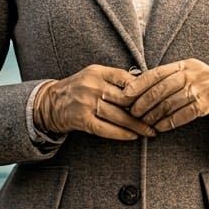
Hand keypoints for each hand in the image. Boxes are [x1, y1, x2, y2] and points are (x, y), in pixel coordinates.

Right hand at [34, 64, 157, 140]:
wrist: (49, 102)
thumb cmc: (78, 89)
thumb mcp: (94, 76)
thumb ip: (115, 79)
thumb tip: (145, 82)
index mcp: (97, 72)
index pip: (126, 78)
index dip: (143, 89)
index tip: (157, 98)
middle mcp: (92, 85)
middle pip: (125, 99)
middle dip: (144, 110)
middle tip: (159, 117)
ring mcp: (86, 103)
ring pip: (118, 115)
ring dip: (137, 125)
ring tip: (150, 131)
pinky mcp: (81, 119)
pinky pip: (106, 129)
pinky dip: (121, 134)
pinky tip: (133, 136)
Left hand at [123, 59, 208, 132]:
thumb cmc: (204, 86)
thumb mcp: (189, 75)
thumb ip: (168, 79)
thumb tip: (136, 86)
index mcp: (185, 64)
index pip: (157, 72)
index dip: (139, 84)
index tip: (125, 95)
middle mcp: (194, 73)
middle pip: (162, 88)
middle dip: (144, 102)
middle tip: (132, 113)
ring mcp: (203, 87)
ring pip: (171, 103)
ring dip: (154, 115)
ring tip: (144, 123)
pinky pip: (184, 114)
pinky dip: (170, 122)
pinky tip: (160, 128)